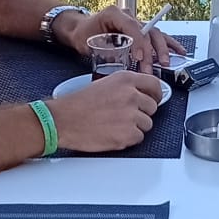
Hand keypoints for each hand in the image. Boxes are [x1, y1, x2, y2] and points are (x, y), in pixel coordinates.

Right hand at [47, 71, 161, 152]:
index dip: (156, 94)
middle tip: (125, 116)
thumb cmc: (77, 104)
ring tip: (115, 125)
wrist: (62, 120)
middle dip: (142, 113)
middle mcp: (131, 95)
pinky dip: (128, 138)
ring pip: (147, 124)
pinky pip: (138, 138)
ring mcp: (131, 115)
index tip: (154, 99)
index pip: (155, 84)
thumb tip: (141, 94)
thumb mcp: (103, 84)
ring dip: (135, 126)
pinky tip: (113, 133)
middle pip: (152, 107)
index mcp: (125, 79)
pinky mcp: (128, 134)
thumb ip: (125, 87)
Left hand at [60, 5, 186, 70]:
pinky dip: (168, 44)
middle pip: (147, 31)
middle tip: (151, 67)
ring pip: (154, 33)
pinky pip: (156, 36)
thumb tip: (119, 59)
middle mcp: (128, 16)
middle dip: (152, 50)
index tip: (140, 57)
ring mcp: (136, 22)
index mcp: (115, 14)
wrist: (81, 29)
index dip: (139, 42)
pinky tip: (178, 52)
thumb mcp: (88, 41)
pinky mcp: (140, 31)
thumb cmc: (83, 34)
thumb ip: (104, 48)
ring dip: (162, 49)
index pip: (132, 27)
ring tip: (166, 62)